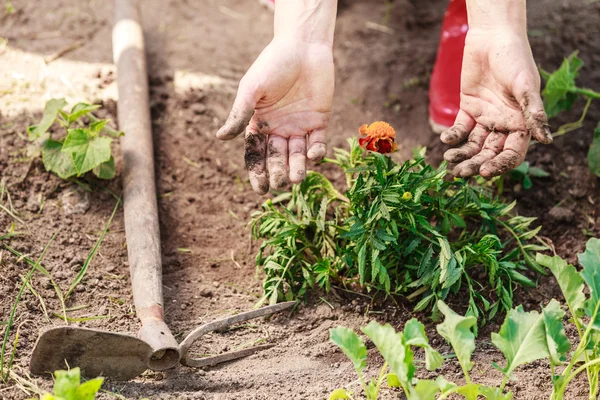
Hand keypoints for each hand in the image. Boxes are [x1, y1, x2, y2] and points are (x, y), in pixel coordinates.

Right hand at [216, 38, 333, 193]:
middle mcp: (278, 129)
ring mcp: (299, 126)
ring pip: (297, 155)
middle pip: (277, 158)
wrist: (303, 45)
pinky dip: (316, 151)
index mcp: (259, 123)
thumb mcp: (252, 89)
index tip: (260, 189)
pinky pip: (318, 142)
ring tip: (296, 179)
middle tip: (279, 183)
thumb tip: (221, 138)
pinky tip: (313, 156)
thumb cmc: (273, 64)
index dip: (257, 172)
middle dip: (277, 172)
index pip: (256, 154)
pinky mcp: (319, 121)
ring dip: (297, 168)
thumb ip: (240, 113)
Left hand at [441, 27, 552, 177]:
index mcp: (521, 123)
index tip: (485, 171)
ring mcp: (486, 117)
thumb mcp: (525, 85)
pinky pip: (460, 128)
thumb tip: (547, 140)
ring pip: (474, 145)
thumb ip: (533, 112)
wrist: (493, 37)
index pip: (512, 153)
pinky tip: (445, 140)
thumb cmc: (515, 59)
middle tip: (460, 173)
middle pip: (490, 153)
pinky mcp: (469, 108)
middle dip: (475, 164)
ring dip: (462, 154)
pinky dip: (453, 136)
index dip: (500, 164)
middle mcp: (504, 124)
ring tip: (448, 159)